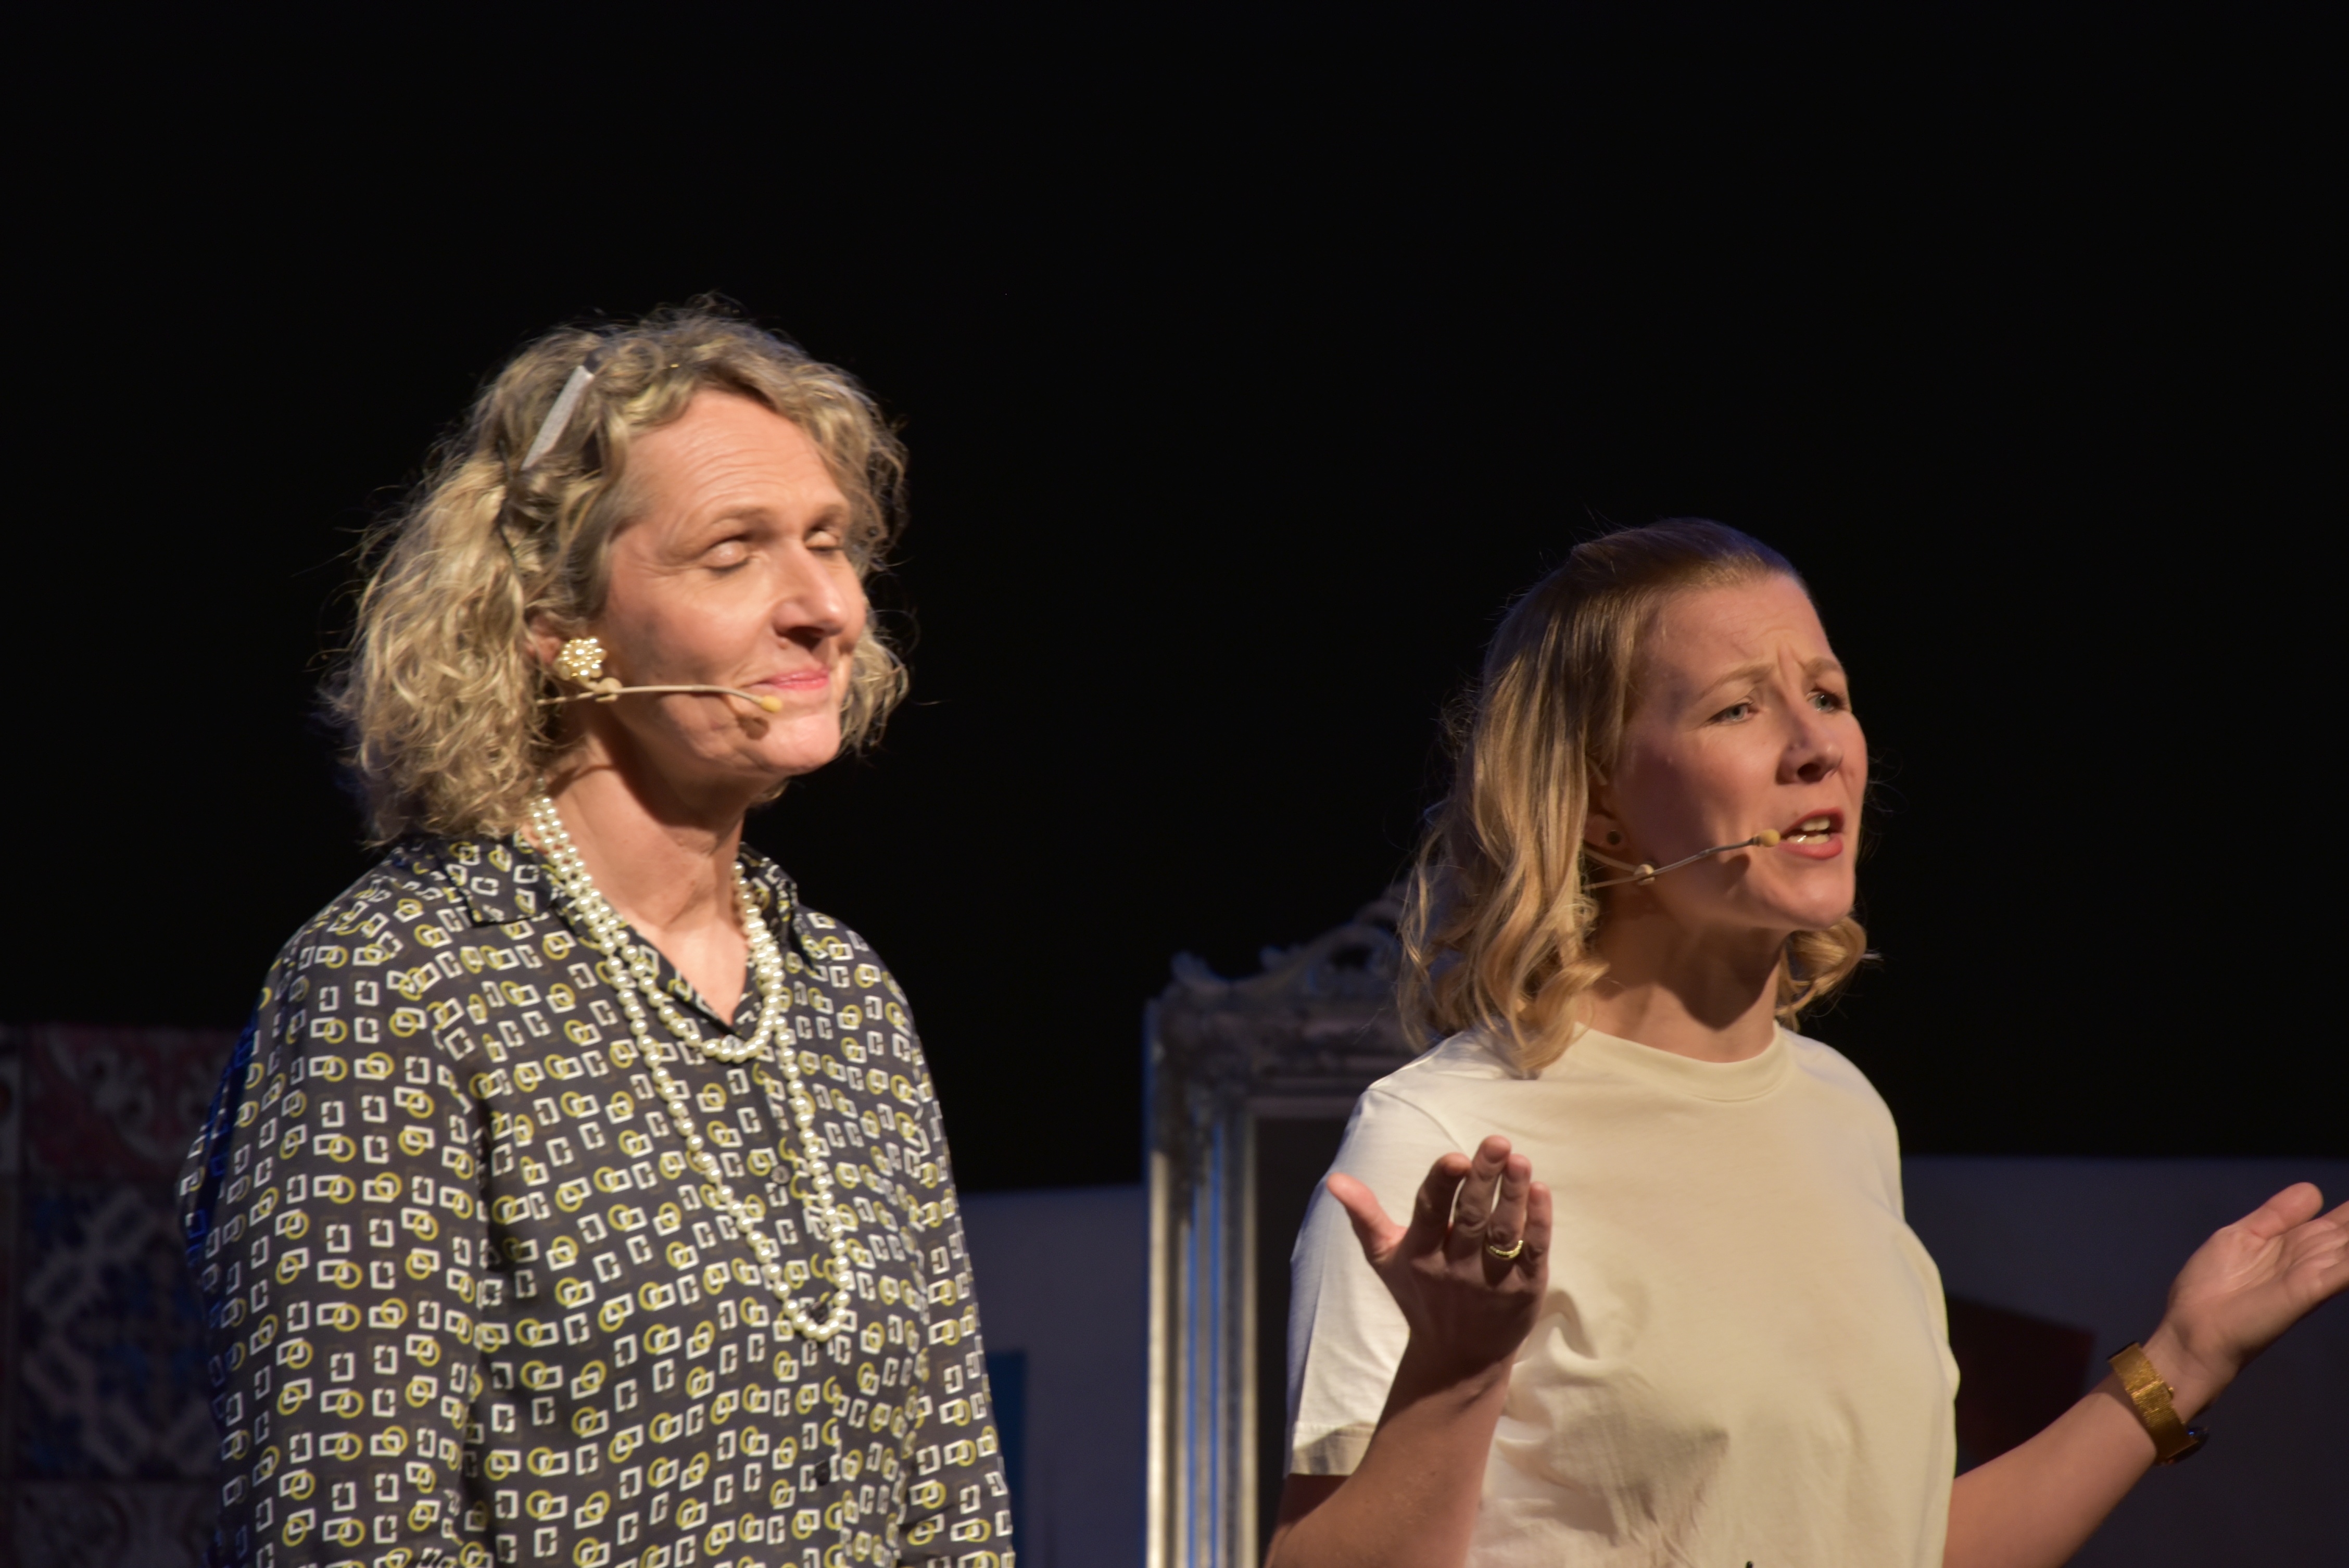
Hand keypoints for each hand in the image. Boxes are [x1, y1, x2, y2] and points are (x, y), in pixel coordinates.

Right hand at [1326, 1136, 1550, 1384]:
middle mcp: (1455, 1268)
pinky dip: (1538, 1223)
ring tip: (1520, 1161)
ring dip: (1513, 1195)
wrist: (1459, 1357)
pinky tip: (1540, 1191)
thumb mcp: (1384, 1259)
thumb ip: (1364, 1216)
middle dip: (1484, 1178)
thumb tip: (1335, 1179)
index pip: (1430, 1213)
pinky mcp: (1524, 1290)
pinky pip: (1533, 1252)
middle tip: (1498, 1142)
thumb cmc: (1419, 1295)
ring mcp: (1492, 1281)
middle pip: (1470, 1217)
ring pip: (1504, 1233)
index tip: (1455, 1158)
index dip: (1443, 1185)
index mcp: (1420, 1255)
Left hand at [2146, 1182, 2348, 1409]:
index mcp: (2295, 1243)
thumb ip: (2278, 1216)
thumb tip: (2315, 1191)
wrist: (2191, 1331)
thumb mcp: (2242, 1237)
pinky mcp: (2308, 1290)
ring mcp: (2313, 1273)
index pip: (2341, 1222)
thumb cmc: (2210, 1289)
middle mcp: (2312, 1257)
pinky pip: (2345, 1269)